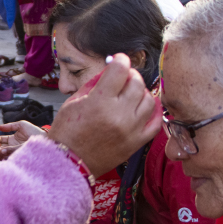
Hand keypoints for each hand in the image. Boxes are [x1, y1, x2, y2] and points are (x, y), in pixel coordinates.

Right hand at [0, 120, 45, 160]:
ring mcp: (14, 151)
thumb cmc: (33, 130)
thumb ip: (10, 126)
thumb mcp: (21, 125)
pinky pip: (9, 155)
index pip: (0, 140)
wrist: (44, 137)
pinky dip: (4, 153)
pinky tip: (1, 149)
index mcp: (12, 140)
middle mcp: (12, 146)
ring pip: (2, 152)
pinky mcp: (18, 155)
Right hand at [48, 54, 161, 178]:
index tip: (118, 61)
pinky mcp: (136, 143)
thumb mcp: (74, 101)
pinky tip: (144, 108)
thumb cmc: (67, 133)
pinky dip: (153, 112)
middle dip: (130, 75)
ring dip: (141, 93)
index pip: (120, 69)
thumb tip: (111, 69)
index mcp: (100, 101)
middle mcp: (118, 114)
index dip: (120, 60)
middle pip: (137, 82)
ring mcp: (130, 130)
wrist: (68, 163)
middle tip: (123, 78)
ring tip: (130, 95)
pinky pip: (155, 123)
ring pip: (149, 100)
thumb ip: (94, 83)